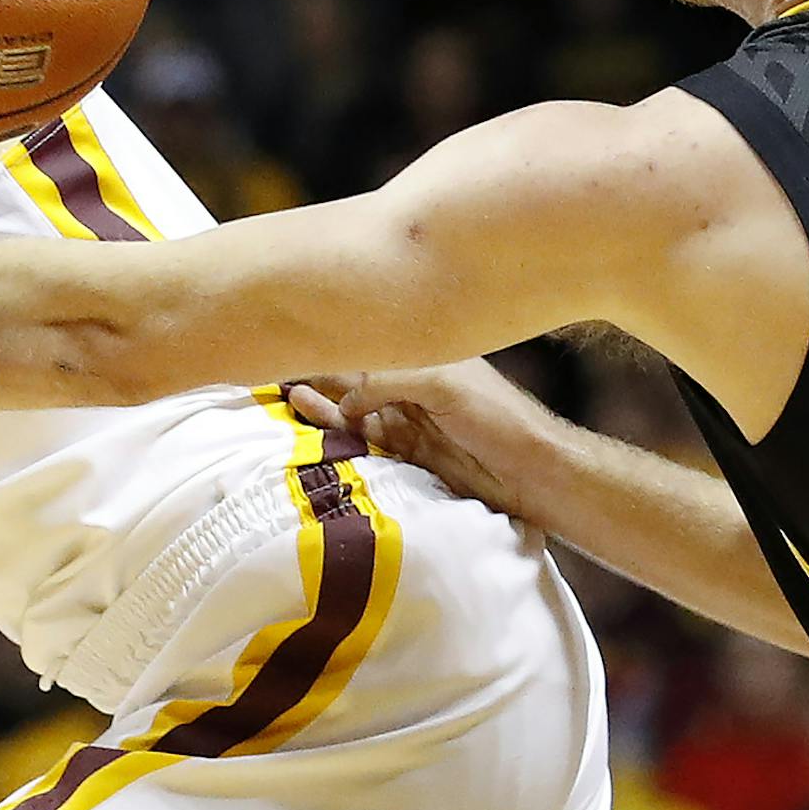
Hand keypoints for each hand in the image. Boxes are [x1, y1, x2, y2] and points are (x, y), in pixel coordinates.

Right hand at [288, 360, 558, 521]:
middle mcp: (411, 384)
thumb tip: (344, 402)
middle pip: (355, 375)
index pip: (371, 343)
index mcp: (425, 355)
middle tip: (276, 367)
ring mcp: (406, 420)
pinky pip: (362, 441)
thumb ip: (386, 382)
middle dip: (320, 371)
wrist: (532, 475)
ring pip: (352, 409)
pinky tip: (312, 424)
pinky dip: (337, 434)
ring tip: (284, 395)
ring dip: (321, 404)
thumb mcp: (441, 383)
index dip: (338, 339)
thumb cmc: (496, 417)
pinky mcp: (405, 453)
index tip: (299, 333)